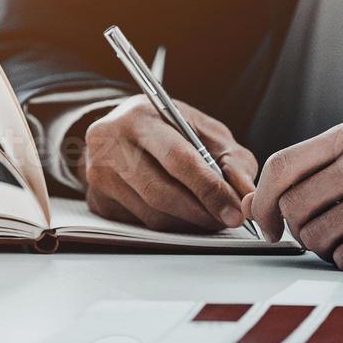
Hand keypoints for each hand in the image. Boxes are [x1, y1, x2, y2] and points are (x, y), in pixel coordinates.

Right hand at [80, 95, 258, 232]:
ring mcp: (99, 174)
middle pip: (162, 192)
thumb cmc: (167, 128)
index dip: (210, 189)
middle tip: (227, 220)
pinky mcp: (97, 200)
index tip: (235, 210)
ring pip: (152, 214)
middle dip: (202, 212)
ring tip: (211, 218)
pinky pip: (140, 224)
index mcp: (141, 117)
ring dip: (188, 223)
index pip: (178, 159)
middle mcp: (111, 143)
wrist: (118, 130)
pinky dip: (169, 226)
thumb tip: (245, 193)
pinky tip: (185, 217)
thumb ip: (231, 157)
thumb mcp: (202, 129)